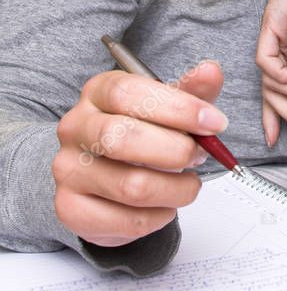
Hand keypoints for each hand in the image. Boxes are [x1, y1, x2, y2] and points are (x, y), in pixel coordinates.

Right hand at [52, 59, 226, 246]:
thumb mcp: (166, 107)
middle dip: (176, 151)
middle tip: (199, 155)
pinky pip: (128, 220)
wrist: (101, 178)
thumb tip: (211, 71)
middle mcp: (76, 127)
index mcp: (98, 92)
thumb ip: (190, 92)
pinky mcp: (71, 209)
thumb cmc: (138, 134)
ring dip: (176, 189)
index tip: (213, 123)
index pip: (128, 93)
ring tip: (188, 184)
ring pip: (131, 186)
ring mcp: (68, 169)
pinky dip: (160, 216)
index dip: (177, 108)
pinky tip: (164, 205)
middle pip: (123, 138)